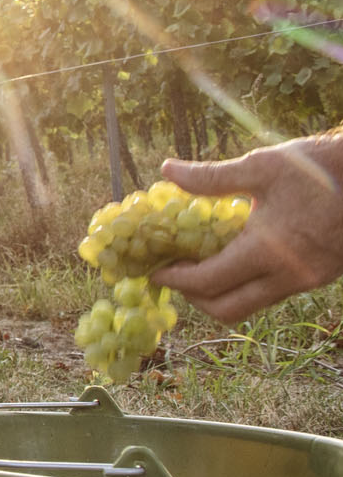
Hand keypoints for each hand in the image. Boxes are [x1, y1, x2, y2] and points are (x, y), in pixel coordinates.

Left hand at [151, 132, 342, 322]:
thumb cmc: (318, 167)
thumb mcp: (261, 167)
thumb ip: (211, 177)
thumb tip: (167, 170)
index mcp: (268, 251)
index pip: (209, 282)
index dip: (175, 280)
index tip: (154, 270)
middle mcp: (289, 275)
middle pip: (228, 309)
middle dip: (194, 298)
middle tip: (175, 274)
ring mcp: (308, 280)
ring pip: (253, 304)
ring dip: (221, 293)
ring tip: (200, 265)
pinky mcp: (321, 276)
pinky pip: (273, 293)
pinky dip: (246, 285)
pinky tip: (235, 257)